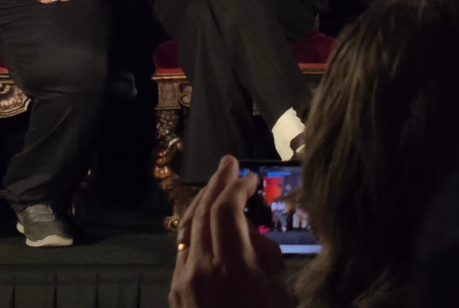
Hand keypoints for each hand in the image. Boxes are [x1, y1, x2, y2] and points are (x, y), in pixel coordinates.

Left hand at [169, 156, 291, 307]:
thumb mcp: (281, 295)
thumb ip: (265, 258)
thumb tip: (251, 235)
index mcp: (230, 268)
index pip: (226, 211)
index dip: (238, 188)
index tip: (251, 178)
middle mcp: (200, 269)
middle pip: (203, 212)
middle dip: (217, 184)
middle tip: (230, 163)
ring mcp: (183, 281)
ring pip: (187, 228)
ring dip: (202, 202)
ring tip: (217, 184)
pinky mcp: (176, 294)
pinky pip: (183, 249)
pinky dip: (195, 228)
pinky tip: (205, 220)